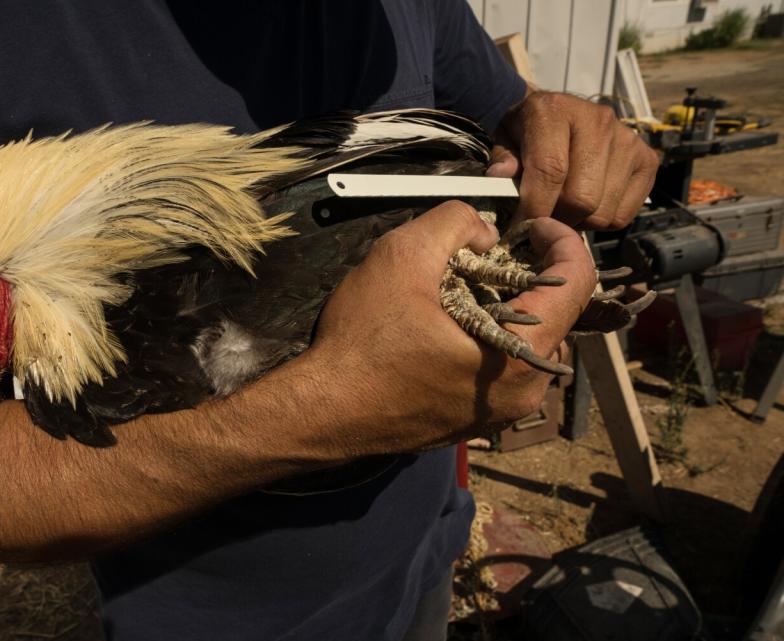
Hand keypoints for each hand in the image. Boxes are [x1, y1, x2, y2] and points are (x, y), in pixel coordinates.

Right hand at [309, 201, 596, 454]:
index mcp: (520, 356)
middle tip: (487, 254)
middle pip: (556, 316)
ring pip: (529, 342)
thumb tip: (483, 230)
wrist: (324, 411)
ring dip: (508, 307)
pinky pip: (504, 368)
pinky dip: (490, 336)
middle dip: (529, 276)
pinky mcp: (478, 421)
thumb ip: (454, 221)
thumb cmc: (362, 341)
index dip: (563, 241)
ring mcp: (501, 412)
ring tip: (463, 288)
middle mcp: (523, 392)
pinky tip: (449, 323)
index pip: (578, 285)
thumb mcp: (402, 256)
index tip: (532, 226)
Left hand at [487, 91, 659, 229]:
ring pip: (601, 212)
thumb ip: (502, 158)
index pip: (550, 171)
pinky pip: (622, 215)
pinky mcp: (647, 161)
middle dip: (556, 219)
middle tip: (542, 220)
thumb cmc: (527, 131)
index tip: (520, 228)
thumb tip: (501, 176)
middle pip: (581, 198)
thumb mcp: (505, 138)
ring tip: (562, 211)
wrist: (558, 114)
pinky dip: (599, 223)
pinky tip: (585, 207)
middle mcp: (599, 120)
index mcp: (556, 110)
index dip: (534, 208)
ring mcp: (628, 141)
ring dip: (577, 223)